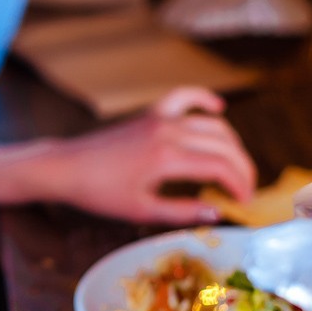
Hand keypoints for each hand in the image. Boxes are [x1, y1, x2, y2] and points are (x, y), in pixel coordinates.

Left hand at [0, 86, 255, 224]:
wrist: (67, 168)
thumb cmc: (100, 193)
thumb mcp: (142, 210)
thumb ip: (182, 212)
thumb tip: (217, 213)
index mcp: (167, 158)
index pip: (220, 167)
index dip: (239, 184)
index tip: (242, 202)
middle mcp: (168, 131)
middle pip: (223, 144)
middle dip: (242, 167)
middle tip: (244, 190)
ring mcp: (159, 118)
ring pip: (211, 124)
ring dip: (230, 143)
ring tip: (234, 167)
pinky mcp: (149, 114)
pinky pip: (183, 97)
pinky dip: (203, 98)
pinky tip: (218, 106)